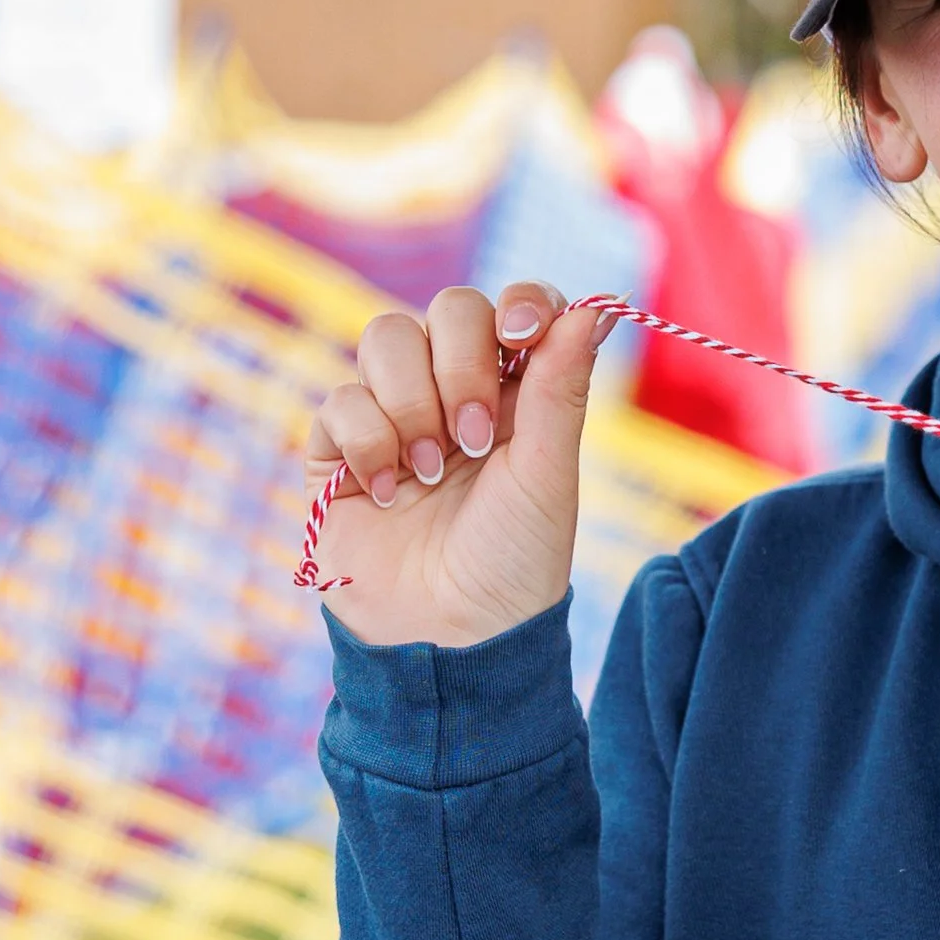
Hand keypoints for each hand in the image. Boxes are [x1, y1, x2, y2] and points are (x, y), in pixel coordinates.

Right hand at [305, 283, 608, 648]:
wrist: (448, 635)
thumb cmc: (512, 561)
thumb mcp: (548, 474)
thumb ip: (562, 385)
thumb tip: (600, 306)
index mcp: (518, 391)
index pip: (514, 307)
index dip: (517, 305)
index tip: (522, 336)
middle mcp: (455, 390)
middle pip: (448, 308)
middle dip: (461, 366)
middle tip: (477, 438)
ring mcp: (394, 413)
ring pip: (385, 338)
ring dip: (412, 403)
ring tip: (432, 473)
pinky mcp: (339, 447)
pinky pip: (340, 398)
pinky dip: (368, 442)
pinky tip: (389, 494)